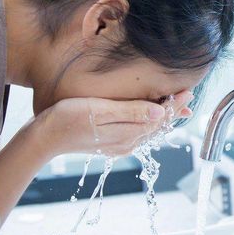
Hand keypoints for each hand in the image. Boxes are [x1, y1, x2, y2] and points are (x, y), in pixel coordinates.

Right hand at [32, 90, 193, 157]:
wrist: (44, 138)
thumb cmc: (67, 119)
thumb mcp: (100, 111)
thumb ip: (131, 111)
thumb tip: (160, 111)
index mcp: (127, 133)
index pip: (159, 117)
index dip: (174, 104)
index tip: (188, 90)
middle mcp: (127, 142)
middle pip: (158, 125)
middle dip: (173, 110)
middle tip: (188, 94)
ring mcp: (119, 144)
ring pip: (149, 130)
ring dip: (163, 116)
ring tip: (177, 106)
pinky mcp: (111, 142)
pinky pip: (138, 132)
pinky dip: (149, 122)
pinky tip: (150, 115)